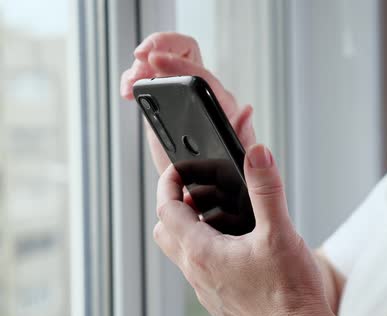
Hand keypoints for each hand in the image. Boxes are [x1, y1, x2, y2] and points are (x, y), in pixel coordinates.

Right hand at [120, 32, 256, 173]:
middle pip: (186, 52)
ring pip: (166, 60)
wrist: (205, 186)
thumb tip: (247, 110)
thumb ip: (241, 137)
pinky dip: (135, 77)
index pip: (202, 76)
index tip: (156, 62)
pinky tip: (127, 90)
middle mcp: (204, 94)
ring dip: (144, 63)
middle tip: (142, 57)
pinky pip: (150, 79)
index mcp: (221, 105)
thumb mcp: (234, 160)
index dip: (180, 66)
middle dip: (162, 46)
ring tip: (131, 81)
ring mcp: (183, 96)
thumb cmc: (224, 172)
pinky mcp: (166, 102)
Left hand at [154, 144, 351, 315]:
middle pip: (166, 231)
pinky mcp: (220, 298)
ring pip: (181, 252)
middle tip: (195, 191)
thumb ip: (267, 190)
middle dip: (174, 206)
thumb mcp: (280, 233)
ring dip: (189, 229)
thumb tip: (257, 155)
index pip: (166, 210)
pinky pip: (199, 269)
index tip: (178, 169)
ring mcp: (207, 289)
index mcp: (203, 253)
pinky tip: (234, 246)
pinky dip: (205, 249)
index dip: (168, 183)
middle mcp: (198, 272)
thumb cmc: (288, 295)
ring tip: (216, 215)